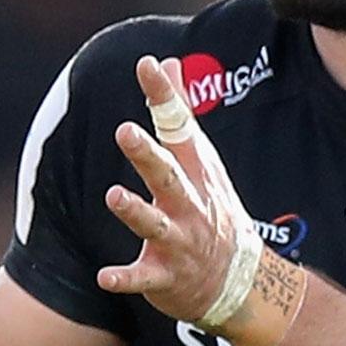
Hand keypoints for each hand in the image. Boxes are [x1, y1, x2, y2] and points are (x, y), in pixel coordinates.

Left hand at [98, 56, 254, 321]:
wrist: (241, 283)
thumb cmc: (212, 209)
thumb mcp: (201, 159)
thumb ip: (178, 112)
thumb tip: (167, 62)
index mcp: (194, 172)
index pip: (179, 127)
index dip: (164, 96)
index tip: (147, 65)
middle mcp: (189, 204)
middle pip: (167, 175)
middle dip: (147, 155)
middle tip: (124, 131)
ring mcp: (179, 241)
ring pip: (155, 225)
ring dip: (136, 211)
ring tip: (114, 195)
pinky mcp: (165, 277)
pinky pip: (143, 279)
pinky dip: (125, 278)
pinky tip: (105, 276)